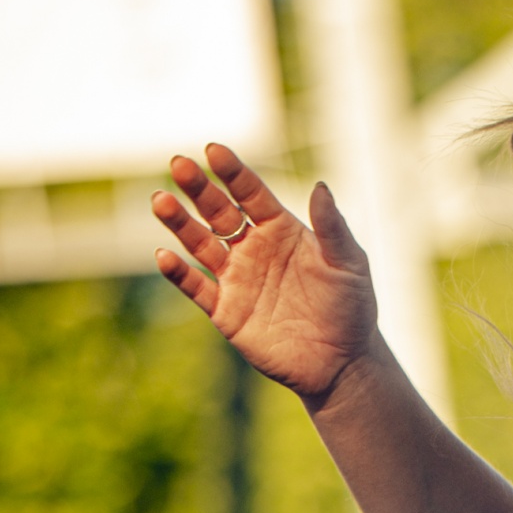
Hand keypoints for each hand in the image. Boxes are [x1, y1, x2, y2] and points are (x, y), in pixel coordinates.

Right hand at [153, 144, 378, 405]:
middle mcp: (253, 249)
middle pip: (218, 212)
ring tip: (160, 200)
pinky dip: (178, 273)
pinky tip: (165, 256)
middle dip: (198, 189)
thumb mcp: (349, 264)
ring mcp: (236, 278)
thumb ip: (332, 227)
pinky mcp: (226, 311)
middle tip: (178, 163)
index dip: (233, 172)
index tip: (213, 150)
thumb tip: (321, 185)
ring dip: (180, 223)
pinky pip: (196, 288)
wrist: (343, 362)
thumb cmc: (352, 308)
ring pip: (199, 244)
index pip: (251, 194)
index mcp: (281, 230)